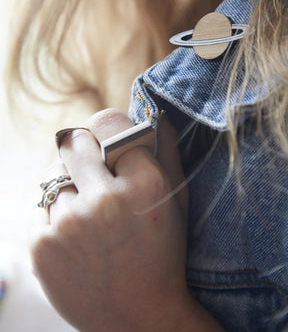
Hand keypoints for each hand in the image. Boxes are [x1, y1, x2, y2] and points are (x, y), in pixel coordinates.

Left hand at [31, 109, 222, 331]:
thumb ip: (165, 149)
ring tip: (91, 213)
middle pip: (73, 140)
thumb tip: (151, 111)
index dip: (109, 128)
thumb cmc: (162, 253)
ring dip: (71, 184)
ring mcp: (68, 224)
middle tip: (98, 174)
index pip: (107, 121)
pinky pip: (40, 201)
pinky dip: (56, 208)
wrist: (138, 317)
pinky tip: (77, 229)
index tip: (112, 142)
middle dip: (86, 152)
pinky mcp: (40, 245)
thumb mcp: (177, 200)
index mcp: (144, 184)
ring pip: (54, 171)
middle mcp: (104, 201)